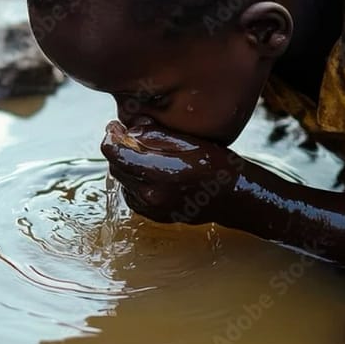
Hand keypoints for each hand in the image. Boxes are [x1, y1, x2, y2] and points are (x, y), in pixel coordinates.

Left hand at [100, 118, 243, 224]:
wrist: (233, 196)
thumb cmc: (215, 164)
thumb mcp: (187, 140)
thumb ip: (154, 135)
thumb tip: (127, 130)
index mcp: (159, 172)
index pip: (116, 154)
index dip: (111, 138)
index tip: (113, 127)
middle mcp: (151, 194)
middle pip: (116, 168)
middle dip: (118, 150)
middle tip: (125, 135)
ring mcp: (151, 208)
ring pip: (123, 182)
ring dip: (126, 166)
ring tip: (142, 153)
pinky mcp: (153, 216)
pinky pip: (132, 195)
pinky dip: (134, 181)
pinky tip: (149, 171)